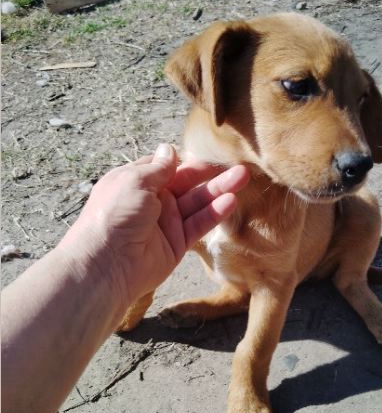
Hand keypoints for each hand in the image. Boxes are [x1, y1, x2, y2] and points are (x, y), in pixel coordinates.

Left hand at [57, 144, 248, 312]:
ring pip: (197, 202)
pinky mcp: (177, 243)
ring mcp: (166, 223)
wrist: (106, 264)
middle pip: (186, 183)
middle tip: (235, 165)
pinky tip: (231, 201)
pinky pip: (198, 224)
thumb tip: (168, 149)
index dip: (183, 160)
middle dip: (208, 173)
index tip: (206, 152)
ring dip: (219, 190)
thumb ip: (158, 167)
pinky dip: (214, 213)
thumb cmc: (114, 214)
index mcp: (136, 182)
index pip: (165, 166)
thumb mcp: (135, 181)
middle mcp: (152, 201)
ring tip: (243, 177)